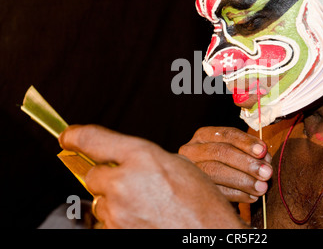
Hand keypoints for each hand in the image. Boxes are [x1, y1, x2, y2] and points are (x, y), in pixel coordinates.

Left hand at [59, 125, 246, 228]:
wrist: (208, 234)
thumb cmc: (201, 203)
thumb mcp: (178, 166)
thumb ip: (144, 159)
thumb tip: (123, 160)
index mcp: (142, 157)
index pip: (92, 139)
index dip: (75, 136)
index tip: (68, 137)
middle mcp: (124, 183)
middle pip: (92, 176)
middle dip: (106, 178)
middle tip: (131, 184)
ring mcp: (117, 212)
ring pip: (100, 202)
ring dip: (115, 202)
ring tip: (145, 206)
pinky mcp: (116, 233)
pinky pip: (107, 222)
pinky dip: (120, 220)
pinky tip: (142, 219)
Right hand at [179, 127, 272, 203]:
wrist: (210, 188)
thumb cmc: (228, 166)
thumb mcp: (237, 153)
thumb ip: (251, 152)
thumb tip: (264, 156)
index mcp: (204, 135)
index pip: (226, 134)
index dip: (246, 142)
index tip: (262, 151)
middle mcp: (192, 150)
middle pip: (220, 152)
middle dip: (246, 163)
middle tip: (266, 173)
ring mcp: (190, 170)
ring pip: (215, 172)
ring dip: (243, 180)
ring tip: (262, 188)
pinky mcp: (193, 189)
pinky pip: (215, 191)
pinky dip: (237, 195)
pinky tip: (252, 197)